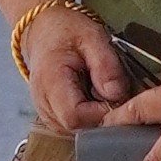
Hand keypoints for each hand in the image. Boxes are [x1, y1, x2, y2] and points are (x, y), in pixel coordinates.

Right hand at [10, 0, 129, 137]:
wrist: (44, 29)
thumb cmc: (66, 31)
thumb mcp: (93, 38)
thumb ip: (106, 66)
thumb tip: (117, 95)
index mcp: (50, 82)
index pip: (75, 117)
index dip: (101, 113)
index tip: (116, 96)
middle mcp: (43, 102)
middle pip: (77, 128)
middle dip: (101, 115)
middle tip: (110, 90)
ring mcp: (45, 112)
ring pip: (76, 131)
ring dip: (94, 116)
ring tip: (98, 90)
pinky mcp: (51, 116)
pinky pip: (72, 127)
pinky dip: (87, 117)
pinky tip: (91, 98)